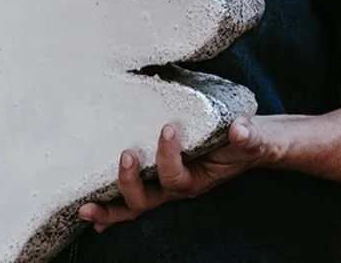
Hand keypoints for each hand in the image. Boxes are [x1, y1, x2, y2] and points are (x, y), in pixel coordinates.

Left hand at [77, 117, 280, 232]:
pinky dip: (112, 208)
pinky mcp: (159, 178)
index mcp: (197, 180)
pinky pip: (132, 199)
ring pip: (135, 206)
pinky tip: (91, 212)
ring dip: (110, 209)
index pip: (176, 176)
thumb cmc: (249, 142)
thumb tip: (240, 129)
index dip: (168, 156)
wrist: (251, 145)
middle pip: (147, 201)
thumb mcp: (254, 138)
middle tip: (125, 156)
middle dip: (130, 184)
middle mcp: (178, 188)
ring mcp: (166, 187)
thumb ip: (249, 136)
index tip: (167, 128)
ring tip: (86, 208)